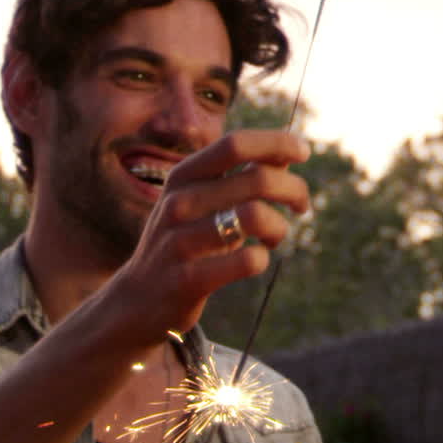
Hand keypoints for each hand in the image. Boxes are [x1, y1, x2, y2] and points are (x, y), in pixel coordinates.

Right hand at [112, 130, 310, 338]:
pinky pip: (247, 261)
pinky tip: (256, 260)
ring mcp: (180, 240)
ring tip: (274, 238)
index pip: (235, 143)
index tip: (303, 152)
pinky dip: (262, 259)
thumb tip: (288, 150)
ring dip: (279, 227)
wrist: (140, 300)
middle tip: (301, 206)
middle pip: (258, 179)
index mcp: (183, 176)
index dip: (276, 142)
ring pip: (256, 217)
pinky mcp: (188, 279)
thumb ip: (242, 175)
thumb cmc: (185, 242)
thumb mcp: (202, 201)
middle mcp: (178, 203)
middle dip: (294, 190)